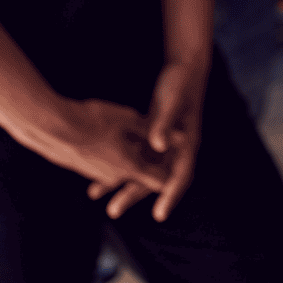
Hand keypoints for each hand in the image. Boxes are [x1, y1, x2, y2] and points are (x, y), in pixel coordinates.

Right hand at [25, 98, 168, 213]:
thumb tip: (179, 137)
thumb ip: (151, 129)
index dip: (170, 176)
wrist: (50, 127)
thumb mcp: (127, 119)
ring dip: (126, 161)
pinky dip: (109, 157)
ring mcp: (94, 173)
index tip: (177, 170)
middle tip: (156, 162)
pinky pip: (101, 164)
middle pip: (138, 177)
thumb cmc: (93, 120)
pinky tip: (105, 141)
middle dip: (148, 170)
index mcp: (130, 166)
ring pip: (117, 170)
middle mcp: (113, 175)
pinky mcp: (78, 166)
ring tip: (129, 149)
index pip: (158, 180)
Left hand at [88, 59, 207, 221]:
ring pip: (141, 169)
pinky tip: (98, 166)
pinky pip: (133, 155)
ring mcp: (162, 143)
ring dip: (120, 181)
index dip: (170, 195)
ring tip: (95, 193)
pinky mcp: (151, 135)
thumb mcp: (173, 102)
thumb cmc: (181, 85)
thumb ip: (165, 123)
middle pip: (155, 178)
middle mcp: (175, 148)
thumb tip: (158, 146)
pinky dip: (118, 163)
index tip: (159, 214)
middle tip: (113, 210)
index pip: (180, 176)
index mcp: (186, 143)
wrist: (184, 68)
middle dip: (134, 194)